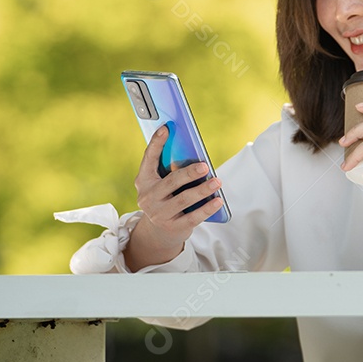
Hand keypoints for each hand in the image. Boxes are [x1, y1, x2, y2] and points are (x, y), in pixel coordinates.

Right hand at [125, 125, 224, 268]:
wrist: (158, 232)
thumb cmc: (165, 199)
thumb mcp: (161, 184)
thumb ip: (170, 170)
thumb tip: (195, 156)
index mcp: (144, 181)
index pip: (148, 158)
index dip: (156, 143)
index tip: (166, 128)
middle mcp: (148, 197)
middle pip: (171, 182)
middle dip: (189, 173)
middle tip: (205, 166)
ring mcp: (159, 214)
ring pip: (184, 199)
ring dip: (203, 190)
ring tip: (217, 182)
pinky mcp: (173, 227)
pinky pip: (193, 217)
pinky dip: (207, 208)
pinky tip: (218, 201)